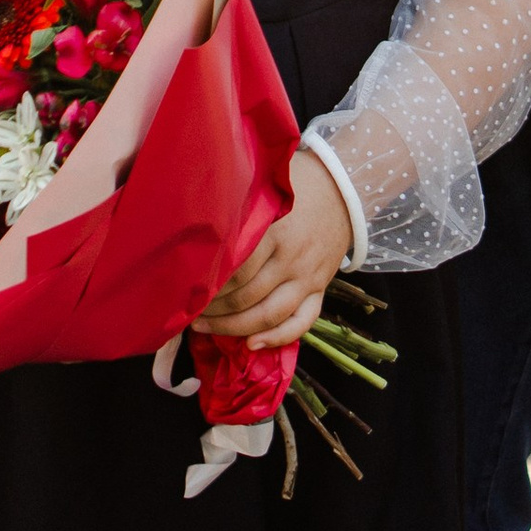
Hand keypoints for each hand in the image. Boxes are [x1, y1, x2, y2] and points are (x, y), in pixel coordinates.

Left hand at [195, 151, 354, 348]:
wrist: (344, 190)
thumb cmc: (297, 186)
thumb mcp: (266, 189)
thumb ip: (239, 209)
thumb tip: (197, 224)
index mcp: (275, 233)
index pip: (236, 271)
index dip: (208, 285)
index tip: (186, 288)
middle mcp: (292, 260)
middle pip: (246, 297)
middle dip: (213, 309)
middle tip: (188, 311)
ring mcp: (308, 278)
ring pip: (268, 315)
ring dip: (233, 327)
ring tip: (205, 327)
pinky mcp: (319, 289)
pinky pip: (302, 322)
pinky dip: (277, 338)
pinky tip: (252, 345)